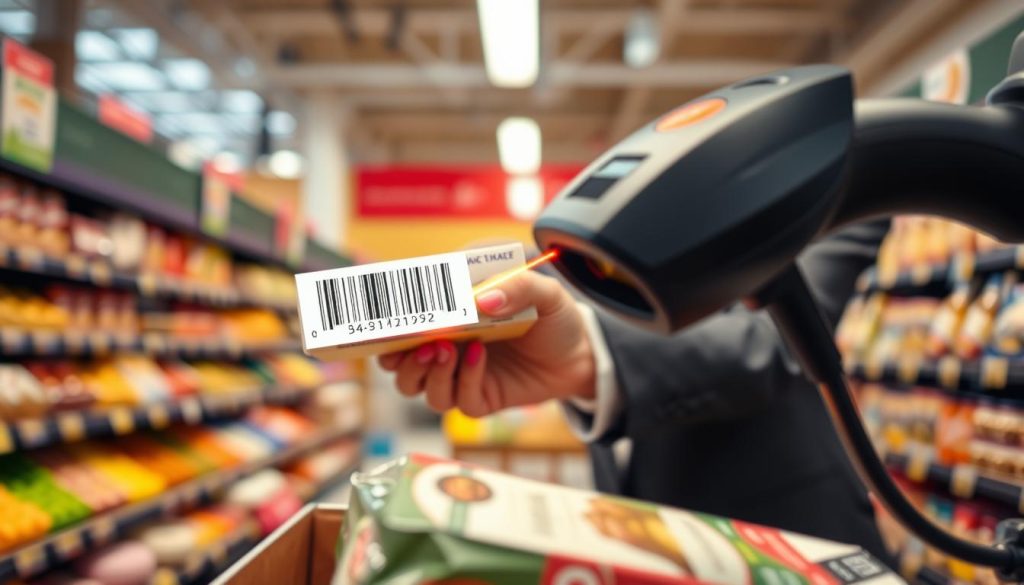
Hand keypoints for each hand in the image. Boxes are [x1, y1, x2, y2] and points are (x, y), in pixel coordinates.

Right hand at [377, 271, 595, 416]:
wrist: (581, 355)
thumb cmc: (552, 316)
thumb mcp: (543, 291)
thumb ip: (517, 286)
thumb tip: (482, 299)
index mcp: (446, 313)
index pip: (400, 317)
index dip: (382, 319)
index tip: (381, 315)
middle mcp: (444, 344)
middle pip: (395, 360)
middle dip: (393, 355)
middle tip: (415, 340)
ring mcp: (457, 374)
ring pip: (416, 386)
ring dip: (423, 370)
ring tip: (445, 349)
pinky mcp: (477, 398)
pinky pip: (457, 399)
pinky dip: (463, 378)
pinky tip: (479, 356)